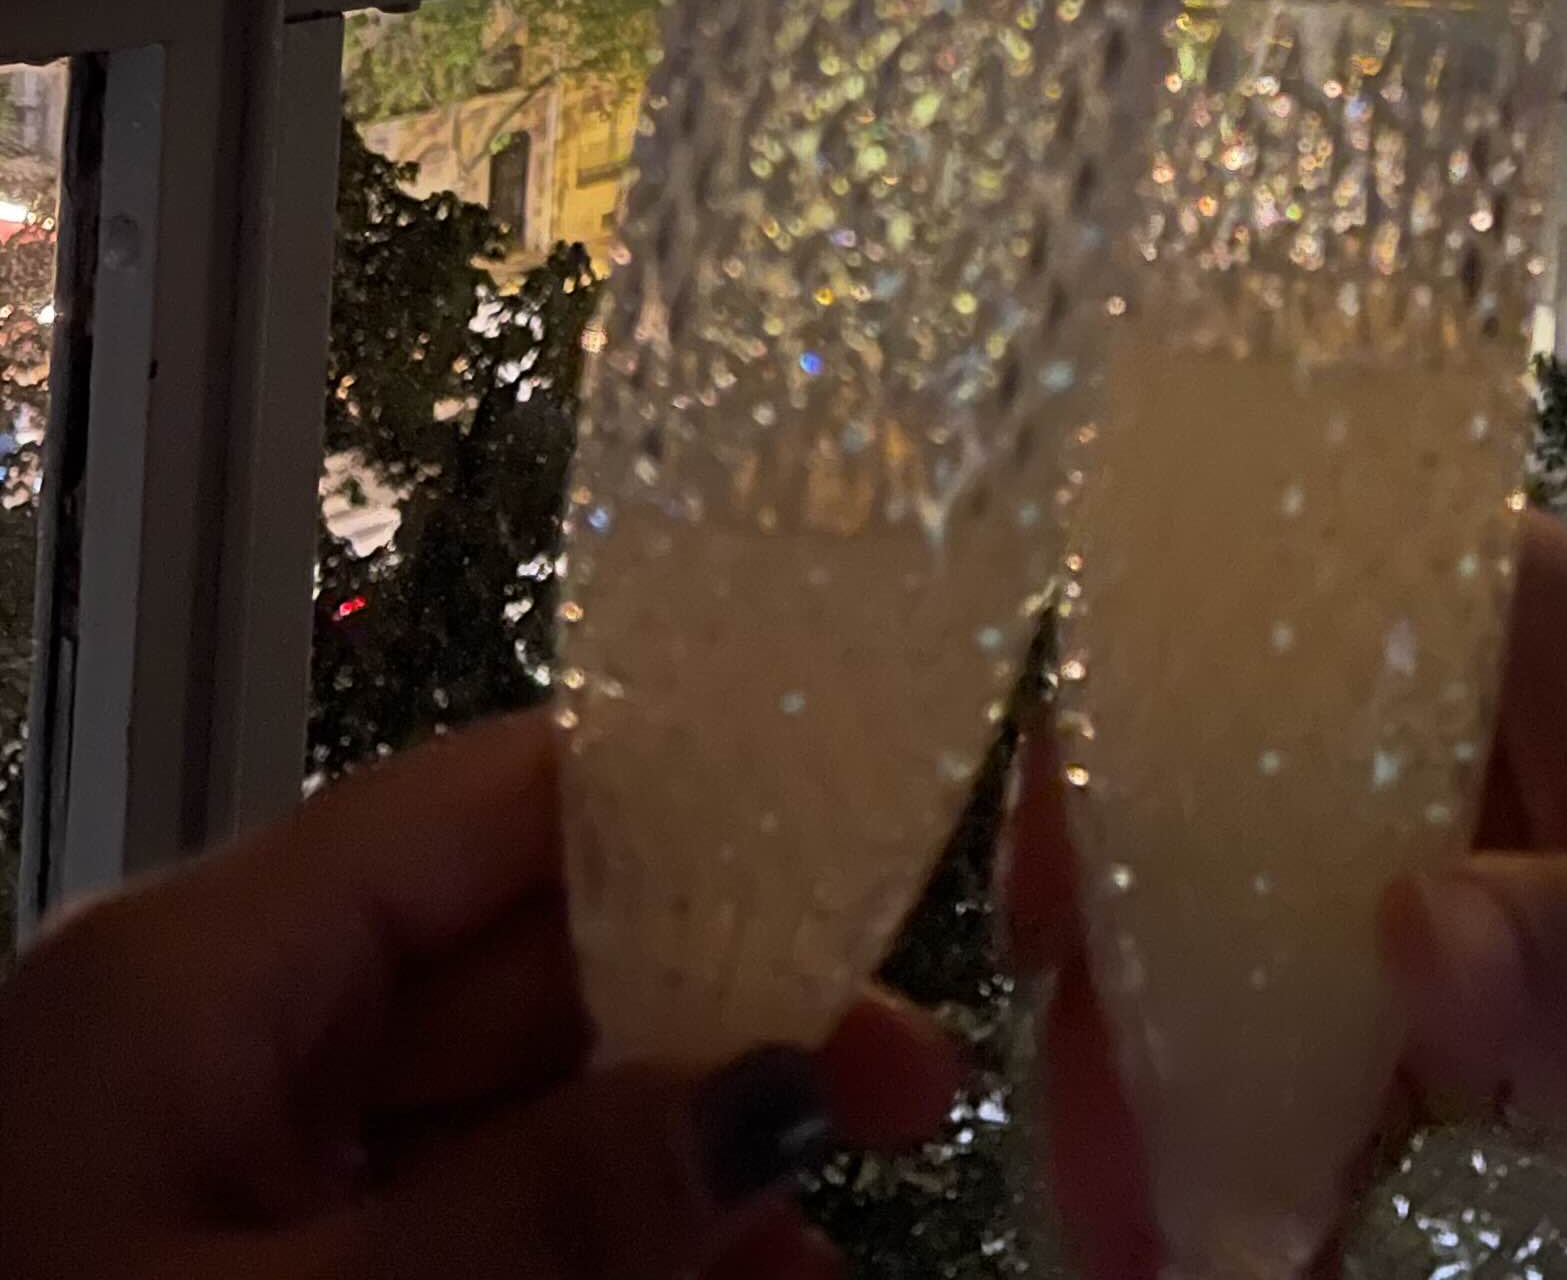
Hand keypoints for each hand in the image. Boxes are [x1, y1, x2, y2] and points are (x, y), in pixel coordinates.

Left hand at [0, 708, 965, 1279]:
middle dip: (715, 1038)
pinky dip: (585, 1258)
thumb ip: (543, 1215)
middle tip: (906, 1099)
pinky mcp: (242, 1275)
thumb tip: (784, 1091)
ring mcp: (221, 1177)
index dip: (690, 816)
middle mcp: (215, 1035)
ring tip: (822, 1260)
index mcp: (192, 969)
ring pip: (506, 1126)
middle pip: (524, 972)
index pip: (494, 803)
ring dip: (673, 1185)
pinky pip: (448, 1232)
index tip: (867, 877)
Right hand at [1011, 517, 1566, 1275]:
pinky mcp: (1448, 940)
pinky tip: (1239, 1244)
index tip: (1049, 940)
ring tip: (1139, 1250)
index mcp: (1458, 600)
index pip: (1213, 636)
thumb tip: (1398, 957)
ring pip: (1235, 934)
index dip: (1102, 771)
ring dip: (1179, 1089)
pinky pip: (1315, 1024)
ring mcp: (1417, 817)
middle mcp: (1403, 688)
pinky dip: (1269, 1132)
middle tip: (1098, 1196)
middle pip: (1195, 812)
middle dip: (1129, 1001)